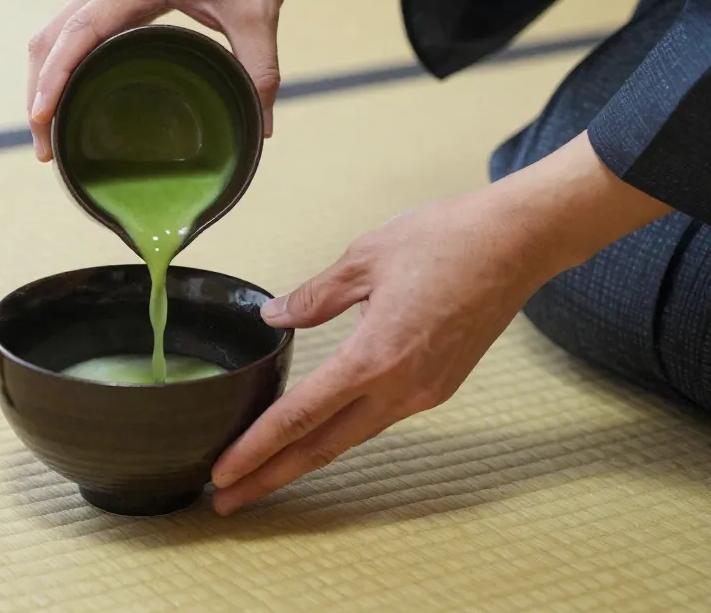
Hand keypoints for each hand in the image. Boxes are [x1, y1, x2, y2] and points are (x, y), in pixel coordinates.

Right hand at [26, 0, 356, 160]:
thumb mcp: (260, 11)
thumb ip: (260, 70)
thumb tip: (263, 128)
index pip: (80, 33)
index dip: (57, 78)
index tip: (42, 118)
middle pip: (51, 36)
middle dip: (41, 91)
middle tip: (48, 149)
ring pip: (55, 30)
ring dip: (46, 77)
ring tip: (51, 130)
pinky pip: (72, 24)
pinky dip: (63, 61)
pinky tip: (72, 93)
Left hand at [211, 133, 671, 514]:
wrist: (517, 243)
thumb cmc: (443, 240)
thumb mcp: (363, 258)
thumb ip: (314, 296)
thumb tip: (274, 318)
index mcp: (373, 357)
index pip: (300, 415)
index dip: (257, 448)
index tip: (223, 473)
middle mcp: (400, 388)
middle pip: (323, 447)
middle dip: (271, 477)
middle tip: (226, 501)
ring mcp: (423, 392)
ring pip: (352, 437)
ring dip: (305, 458)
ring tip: (263, 472)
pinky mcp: (439, 385)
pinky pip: (379, 418)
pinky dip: (341, 432)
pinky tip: (318, 431)